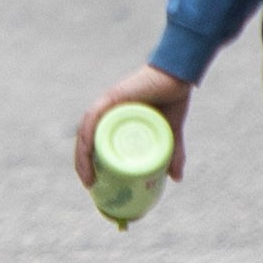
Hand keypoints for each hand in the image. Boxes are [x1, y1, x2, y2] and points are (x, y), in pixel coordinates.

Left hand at [72, 67, 188, 197]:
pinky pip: (94, 118)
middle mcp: (106, 111)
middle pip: (85, 140)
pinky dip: (89, 135)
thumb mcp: (171, 135)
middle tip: (90, 186)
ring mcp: (107, 103)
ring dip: (82, 156)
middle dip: (82, 165)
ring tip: (88, 177)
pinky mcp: (113, 97)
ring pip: (86, 132)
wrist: (180, 76)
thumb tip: (177, 179)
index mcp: (113, 119)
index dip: (87, 164)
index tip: (93, 185)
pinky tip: (87, 150)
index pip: (92, 143)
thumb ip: (173, 155)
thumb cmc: (172, 100)